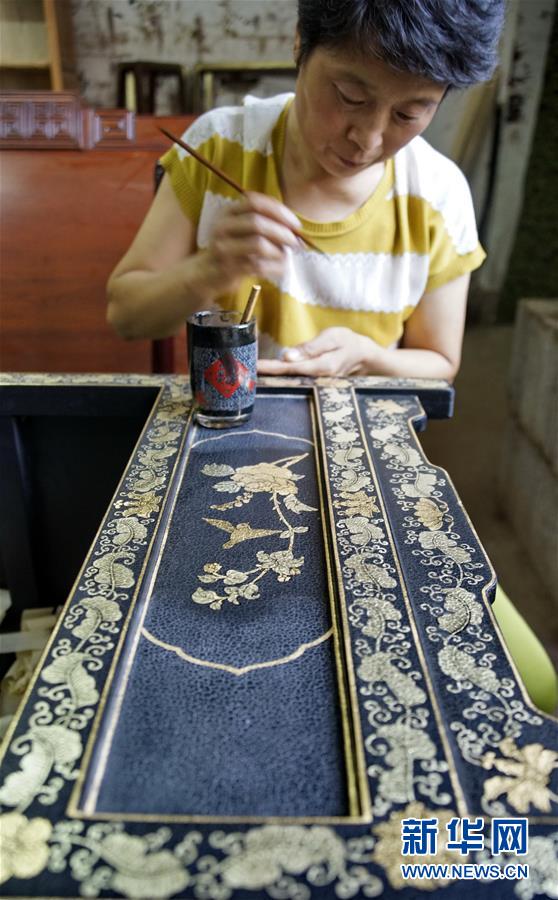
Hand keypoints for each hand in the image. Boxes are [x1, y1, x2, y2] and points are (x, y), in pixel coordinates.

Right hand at [205, 191, 300, 288]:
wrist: (206, 273)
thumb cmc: (232, 249)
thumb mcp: (241, 229)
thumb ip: (263, 221)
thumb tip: (295, 227)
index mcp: (228, 212)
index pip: (255, 202)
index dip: (279, 211)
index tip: (295, 224)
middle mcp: (223, 227)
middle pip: (258, 223)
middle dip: (282, 232)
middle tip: (296, 242)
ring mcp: (224, 248)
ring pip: (259, 244)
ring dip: (279, 251)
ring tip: (286, 255)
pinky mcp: (229, 269)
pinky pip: (259, 266)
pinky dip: (275, 267)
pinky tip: (281, 269)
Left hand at [258, 327, 381, 376]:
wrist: (364, 356)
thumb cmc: (348, 342)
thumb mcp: (333, 337)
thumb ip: (310, 347)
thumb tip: (287, 356)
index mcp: (320, 367)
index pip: (289, 368)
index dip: (270, 368)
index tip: (254, 368)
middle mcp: (316, 379)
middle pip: (286, 377)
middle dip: (266, 375)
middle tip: (244, 373)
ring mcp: (314, 382)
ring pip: (289, 379)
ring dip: (271, 375)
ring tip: (250, 373)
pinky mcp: (312, 380)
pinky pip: (294, 378)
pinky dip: (280, 375)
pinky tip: (267, 373)